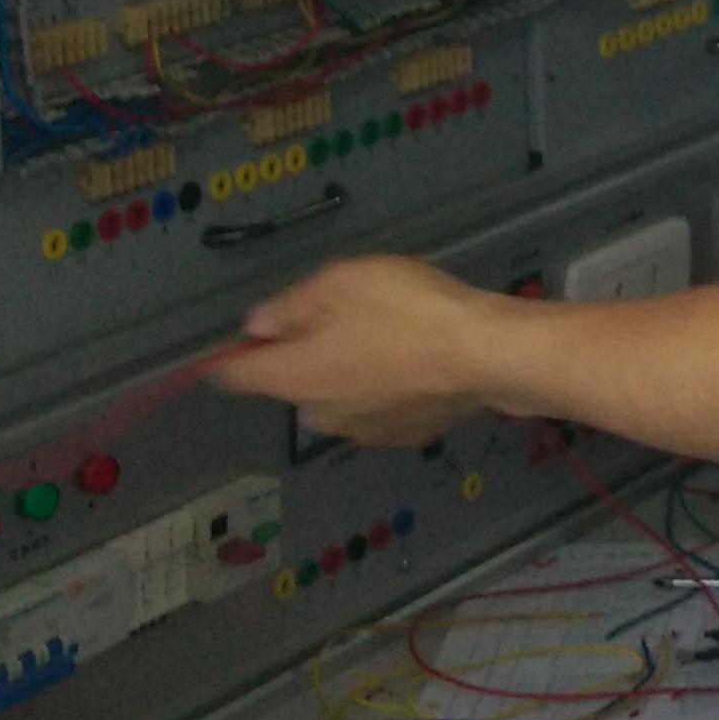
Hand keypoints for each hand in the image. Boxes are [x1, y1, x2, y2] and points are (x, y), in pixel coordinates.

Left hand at [213, 255, 502, 448]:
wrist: (483, 354)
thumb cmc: (404, 310)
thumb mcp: (341, 282)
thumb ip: (291, 305)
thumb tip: (258, 326)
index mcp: (292, 376)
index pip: (235, 375)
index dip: (234, 355)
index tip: (252, 336)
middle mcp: (317, 413)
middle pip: (294, 384)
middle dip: (309, 356)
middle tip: (349, 317)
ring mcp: (361, 431)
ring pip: (338, 398)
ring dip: (350, 375)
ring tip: (391, 340)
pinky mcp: (404, 437)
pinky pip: (379, 409)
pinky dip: (387, 391)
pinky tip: (418, 364)